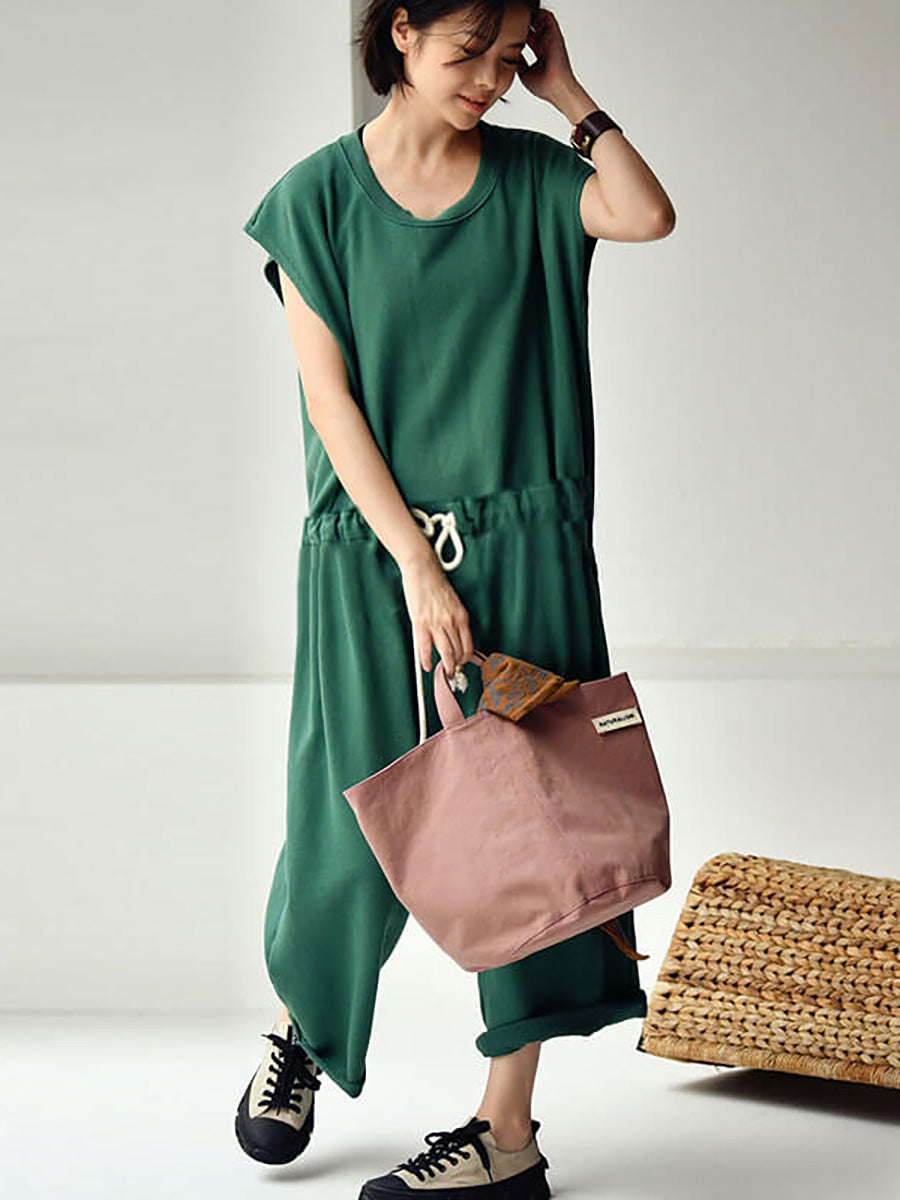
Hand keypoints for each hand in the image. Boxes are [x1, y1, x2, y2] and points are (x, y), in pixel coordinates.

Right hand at [400, 549, 473, 676]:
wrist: (423, 569)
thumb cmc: (436, 583)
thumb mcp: (454, 602)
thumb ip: (456, 619)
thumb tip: (454, 636)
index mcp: (462, 616)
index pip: (469, 644)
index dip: (466, 657)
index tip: (463, 662)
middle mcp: (451, 621)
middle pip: (458, 651)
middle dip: (457, 664)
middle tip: (453, 671)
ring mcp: (436, 623)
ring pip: (445, 653)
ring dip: (446, 666)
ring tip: (445, 672)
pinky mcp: (421, 623)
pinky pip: (425, 648)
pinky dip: (426, 660)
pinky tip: (427, 666)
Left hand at [517, 8, 578, 104]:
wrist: (556, 88)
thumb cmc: (544, 86)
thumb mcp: (524, 73)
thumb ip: (518, 62)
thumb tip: (508, 55)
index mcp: (541, 54)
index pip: (529, 40)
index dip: (519, 36)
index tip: (508, 36)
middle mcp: (546, 45)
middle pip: (534, 28)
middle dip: (523, 25)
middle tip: (512, 25)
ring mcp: (551, 39)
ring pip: (540, 20)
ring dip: (530, 18)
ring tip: (520, 20)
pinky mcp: (555, 34)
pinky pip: (548, 16)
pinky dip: (538, 14)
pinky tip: (528, 19)